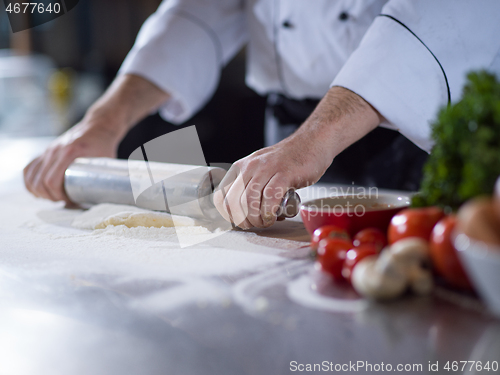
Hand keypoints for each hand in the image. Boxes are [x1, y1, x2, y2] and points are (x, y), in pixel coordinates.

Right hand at [23, 115, 125, 203]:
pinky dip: (30, 181)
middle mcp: (55, 150)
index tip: (69, 202)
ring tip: (54, 198)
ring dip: (39, 191)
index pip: (51, 181)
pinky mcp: (47, 151)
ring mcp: (49, 150)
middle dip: (50, 197)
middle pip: (39, 182)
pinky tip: (38, 190)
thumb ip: (105, 178)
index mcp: (70, 152)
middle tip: (64, 202)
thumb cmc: (104, 144)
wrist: (98, 126)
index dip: (58, 196)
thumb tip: (107, 197)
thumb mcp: (107, 161)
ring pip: (31, 176)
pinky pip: (30, 168)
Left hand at [213, 86, 381, 228]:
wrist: (311, 143)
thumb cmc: (288, 162)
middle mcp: (250, 166)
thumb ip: (249, 185)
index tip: (239, 222)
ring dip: (256, 218)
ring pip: (251, 200)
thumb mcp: (260, 169)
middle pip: (235, 201)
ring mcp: (267, 168)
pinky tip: (273, 216)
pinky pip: (270, 196)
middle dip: (243, 220)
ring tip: (265, 222)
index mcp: (241, 167)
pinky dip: (269, 211)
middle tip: (254, 225)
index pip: (222, 195)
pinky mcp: (284, 173)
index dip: (228, 214)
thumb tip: (241, 212)